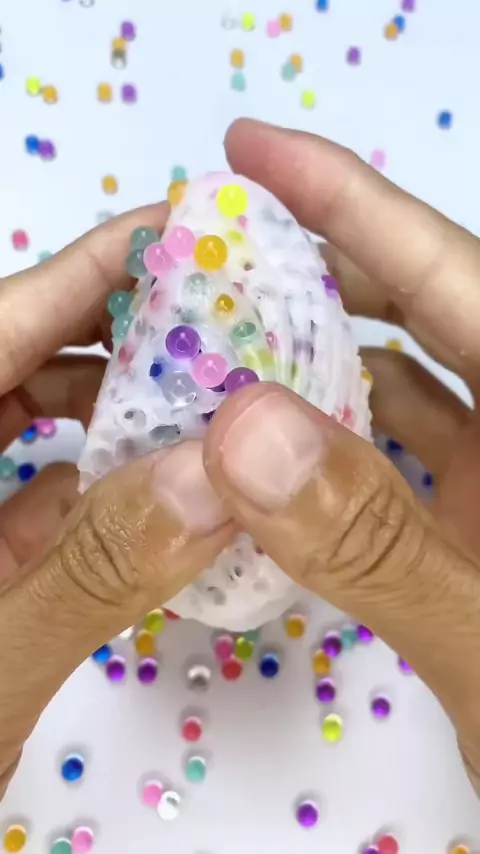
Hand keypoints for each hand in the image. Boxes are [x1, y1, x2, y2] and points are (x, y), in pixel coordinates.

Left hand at [0, 209, 232, 795]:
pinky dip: (96, 482)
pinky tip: (164, 487)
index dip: (84, 269)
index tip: (177, 231)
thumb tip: (211, 478)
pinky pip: (29, 494)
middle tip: (219, 316)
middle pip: (12, 360)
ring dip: (111, 405)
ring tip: (207, 394)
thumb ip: (88, 575)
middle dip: (114, 330)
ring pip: (21, 423)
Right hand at [202, 119, 479, 794]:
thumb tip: (242, 431)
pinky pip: (400, 455)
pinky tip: (272, 445)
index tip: (253, 152)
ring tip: (228, 343)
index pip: (456, 278)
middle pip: (431, 312)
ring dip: (320, 360)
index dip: (354, 203)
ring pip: (409, 387)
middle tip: (225, 249)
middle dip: (326, 268)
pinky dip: (334, 441)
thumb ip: (378, 544)